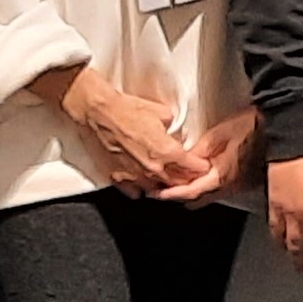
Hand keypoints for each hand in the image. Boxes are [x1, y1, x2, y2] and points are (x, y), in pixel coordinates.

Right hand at [35, 65, 191, 193]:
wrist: (99, 113)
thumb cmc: (127, 110)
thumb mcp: (161, 113)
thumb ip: (172, 127)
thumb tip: (175, 131)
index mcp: (167, 152)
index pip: (192, 167)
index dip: (200, 166)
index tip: (203, 165)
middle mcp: (153, 168)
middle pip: (177, 182)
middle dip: (185, 179)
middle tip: (189, 175)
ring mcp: (135, 175)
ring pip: (157, 190)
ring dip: (164, 186)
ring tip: (167, 180)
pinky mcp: (118, 177)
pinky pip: (134, 191)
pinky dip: (141, 189)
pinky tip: (143, 184)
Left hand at [157, 108, 261, 205]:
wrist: (281, 129)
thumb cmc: (253, 127)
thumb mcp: (221, 132)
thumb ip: (201, 148)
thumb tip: (185, 157)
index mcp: (221, 176)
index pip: (190, 192)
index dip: (171, 194)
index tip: (157, 194)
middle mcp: (230, 186)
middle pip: (199, 199)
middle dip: (180, 196)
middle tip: (164, 189)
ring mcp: (239, 186)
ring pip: (209, 196)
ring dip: (193, 191)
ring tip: (179, 182)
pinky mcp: (246, 181)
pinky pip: (220, 190)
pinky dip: (206, 186)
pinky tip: (201, 177)